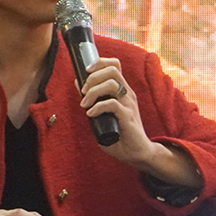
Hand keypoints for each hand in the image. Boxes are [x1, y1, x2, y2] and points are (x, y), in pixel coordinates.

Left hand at [77, 59, 200, 188]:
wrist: (137, 153)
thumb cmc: (120, 135)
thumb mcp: (102, 113)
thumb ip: (92, 99)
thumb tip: (78, 83)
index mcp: (122, 91)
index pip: (114, 65)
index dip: (99, 62)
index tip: (86, 70)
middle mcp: (127, 94)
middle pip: (112, 70)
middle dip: (93, 77)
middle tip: (84, 91)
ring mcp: (129, 105)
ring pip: (111, 84)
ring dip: (94, 91)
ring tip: (85, 104)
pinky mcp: (128, 117)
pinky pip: (112, 104)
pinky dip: (98, 107)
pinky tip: (91, 114)